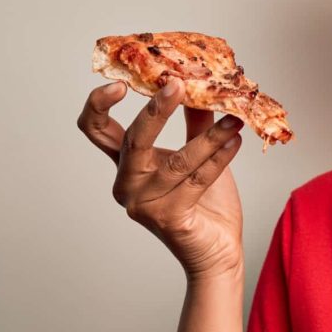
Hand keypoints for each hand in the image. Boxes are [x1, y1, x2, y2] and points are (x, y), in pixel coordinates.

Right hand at [77, 79, 244, 280]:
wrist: (216, 249)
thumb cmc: (204, 201)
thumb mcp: (196, 153)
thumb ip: (195, 121)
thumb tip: (200, 83)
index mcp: (126, 164)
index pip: (96, 130)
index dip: (99, 104)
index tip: (120, 82)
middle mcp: (127, 184)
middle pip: (133, 140)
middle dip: (156, 110)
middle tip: (178, 84)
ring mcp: (144, 204)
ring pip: (177, 161)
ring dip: (209, 137)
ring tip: (234, 118)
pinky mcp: (168, 218)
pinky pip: (197, 179)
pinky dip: (219, 158)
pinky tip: (235, 141)